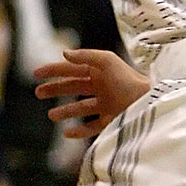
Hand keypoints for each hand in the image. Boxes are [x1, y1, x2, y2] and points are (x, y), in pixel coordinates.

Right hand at [34, 48, 148, 139]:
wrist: (149, 103)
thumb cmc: (129, 81)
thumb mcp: (107, 61)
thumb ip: (86, 55)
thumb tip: (64, 53)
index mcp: (100, 71)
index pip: (71, 69)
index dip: (53, 70)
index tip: (36, 74)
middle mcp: (102, 86)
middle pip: (73, 87)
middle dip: (55, 89)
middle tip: (38, 93)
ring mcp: (107, 104)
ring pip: (80, 107)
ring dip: (65, 111)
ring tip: (51, 115)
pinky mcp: (112, 121)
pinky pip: (92, 126)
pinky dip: (79, 130)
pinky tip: (68, 132)